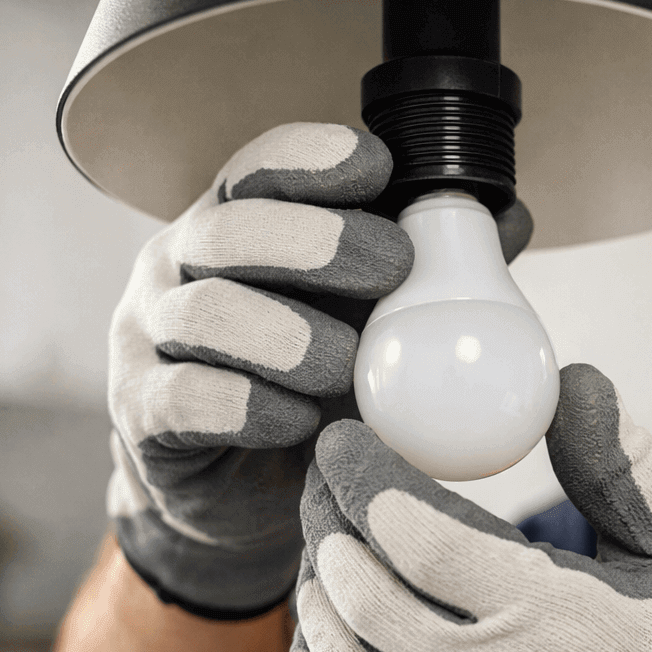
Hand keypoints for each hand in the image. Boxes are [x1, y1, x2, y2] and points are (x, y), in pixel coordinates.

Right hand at [108, 119, 533, 618]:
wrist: (243, 493)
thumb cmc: (312, 385)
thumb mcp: (372, 321)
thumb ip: (427, 273)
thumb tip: (510, 220)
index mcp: (235, 225)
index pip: (259, 166)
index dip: (314, 158)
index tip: (379, 167)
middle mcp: (179, 267)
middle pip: (229, 227)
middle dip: (317, 240)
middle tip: (391, 266)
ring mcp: (148, 338)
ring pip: (207, 313)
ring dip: (290, 336)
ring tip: (345, 367)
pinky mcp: (141, 412)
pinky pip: (189, 399)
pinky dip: (252, 408)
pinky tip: (301, 422)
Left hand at [287, 364, 651, 651]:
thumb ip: (627, 467)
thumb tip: (570, 383)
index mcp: (560, 618)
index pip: (421, 540)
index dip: (364, 480)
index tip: (345, 441)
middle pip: (367, 598)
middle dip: (329, 529)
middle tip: (325, 490)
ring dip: (318, 601)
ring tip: (326, 556)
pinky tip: (320, 645)